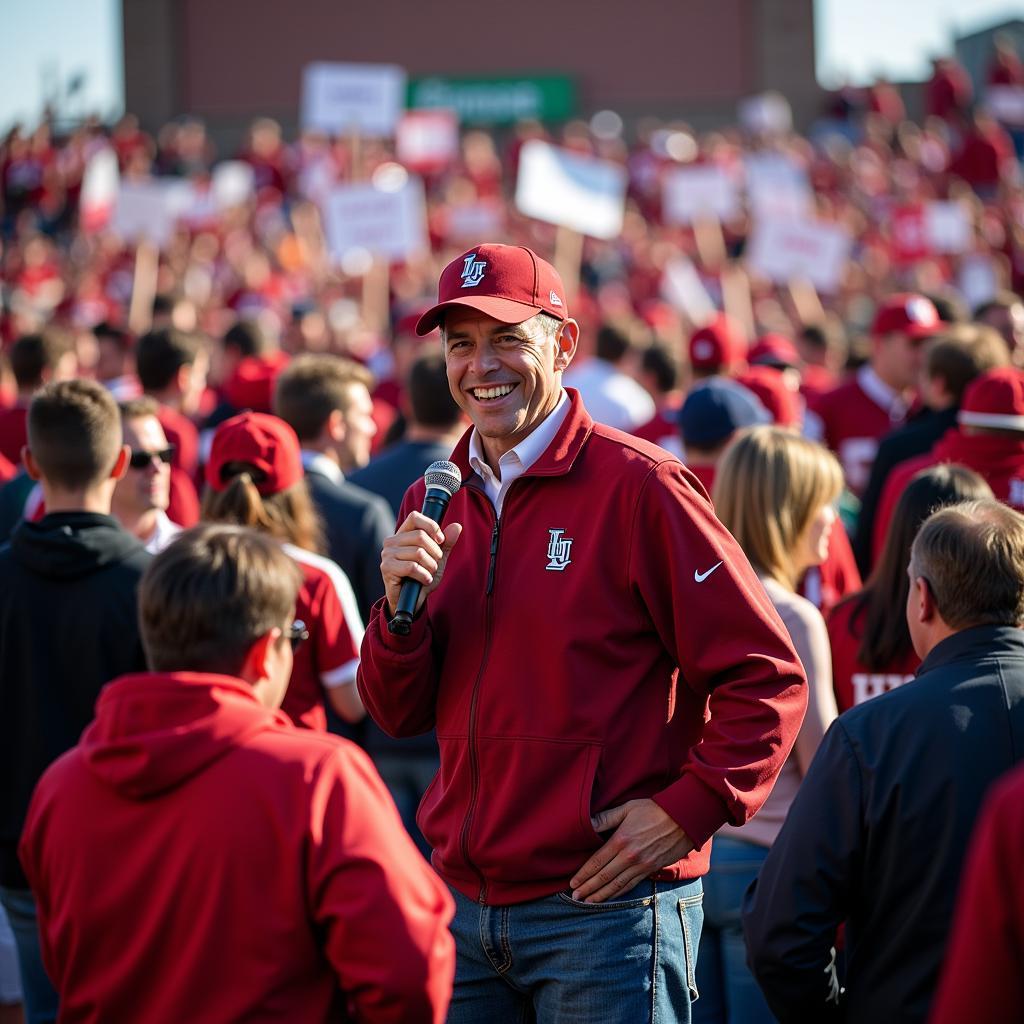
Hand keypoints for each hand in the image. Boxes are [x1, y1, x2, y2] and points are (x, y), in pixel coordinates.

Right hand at [380, 512, 462, 616]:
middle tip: (435, 563)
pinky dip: (423, 575)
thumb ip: (446, 543)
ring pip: (418, 552)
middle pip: (420, 535)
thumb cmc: (422, 576)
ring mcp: (387, 554)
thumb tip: (457, 526)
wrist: (412, 600)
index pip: (415, 517)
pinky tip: (425, 580)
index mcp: (403, 534)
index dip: (431, 526)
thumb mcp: (438, 558)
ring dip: (430, 565)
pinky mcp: (387, 568)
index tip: (441, 540)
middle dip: (435, 551)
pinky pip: (411, 567)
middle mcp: (392, 541)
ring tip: (429, 573)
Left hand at [569, 799, 693, 903]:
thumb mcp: (627, 808)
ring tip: (588, 903)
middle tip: (575, 897)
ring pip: (617, 885)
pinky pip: (632, 885)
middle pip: (604, 877)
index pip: (597, 862)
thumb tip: (588, 822)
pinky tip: (611, 898)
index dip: (584, 874)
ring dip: (601, 895)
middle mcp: (629, 856)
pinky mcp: (652, 869)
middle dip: (588, 888)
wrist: (684, 819)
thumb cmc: (654, 810)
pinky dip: (619, 894)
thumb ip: (606, 818)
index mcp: (621, 840)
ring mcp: (641, 865)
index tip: (573, 883)